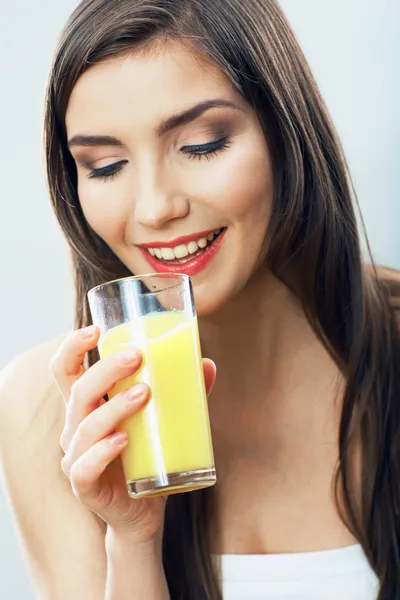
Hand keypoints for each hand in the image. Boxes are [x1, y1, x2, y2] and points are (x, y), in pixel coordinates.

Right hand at [50, 325, 215, 544]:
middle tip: (138, 355)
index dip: (73, 347)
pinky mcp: (85, 486)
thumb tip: (207, 364)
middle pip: (78, 391)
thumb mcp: (161, 421)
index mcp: (87, 407)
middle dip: (106, 369)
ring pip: (84, 426)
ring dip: (114, 406)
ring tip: (144, 393)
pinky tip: (123, 440)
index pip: (65, 371)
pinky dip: (102, 451)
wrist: (143, 513)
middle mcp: (75, 428)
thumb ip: (181, 394)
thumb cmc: (147, 457)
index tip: (96, 329)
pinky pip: (85, 466)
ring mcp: (76, 458)